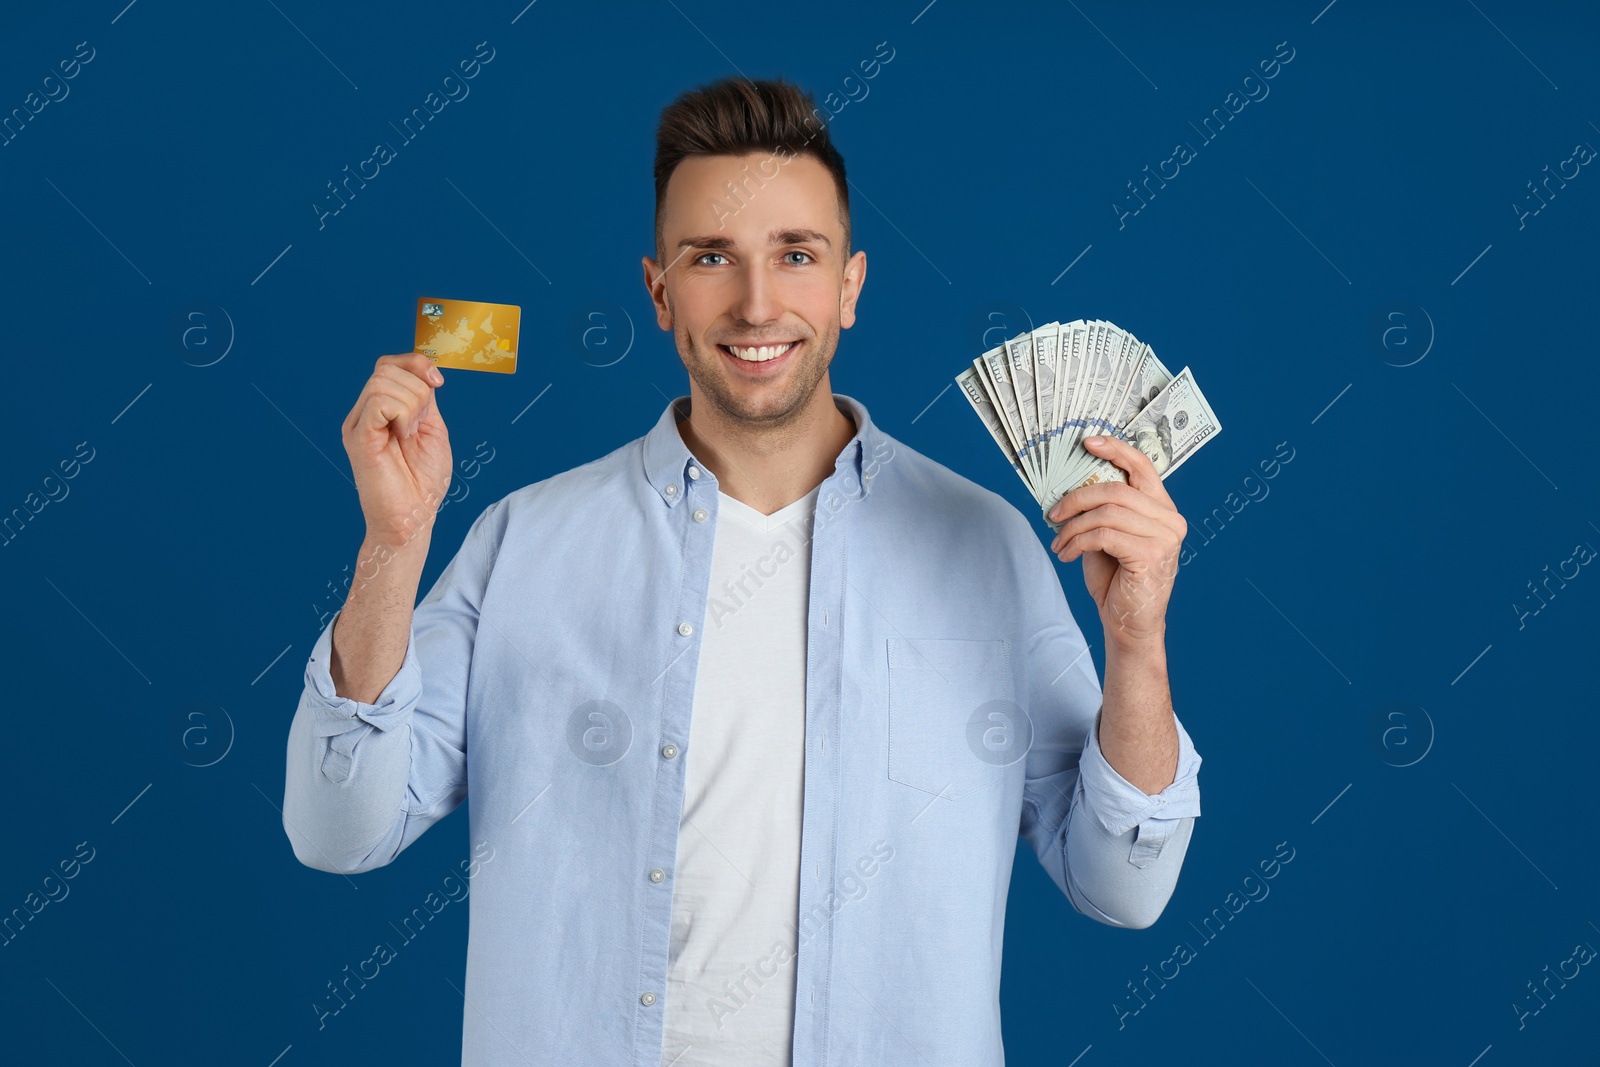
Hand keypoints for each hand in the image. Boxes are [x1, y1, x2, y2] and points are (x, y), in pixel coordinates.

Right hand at [341, 353, 451, 548]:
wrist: (413, 517)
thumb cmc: (423, 481)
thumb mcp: (432, 429)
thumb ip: (424, 399)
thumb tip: (424, 371)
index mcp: (381, 410)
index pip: (389, 364)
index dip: (416, 363)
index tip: (438, 382)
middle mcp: (364, 413)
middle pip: (386, 368)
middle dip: (418, 390)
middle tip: (419, 426)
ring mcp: (358, 424)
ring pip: (383, 381)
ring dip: (411, 406)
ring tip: (409, 436)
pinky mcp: (358, 436)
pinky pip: (379, 401)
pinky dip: (402, 414)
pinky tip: (402, 438)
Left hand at [1046, 435, 1186, 646]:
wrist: (1129, 624)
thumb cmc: (1118, 580)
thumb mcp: (1108, 536)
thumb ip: (1102, 509)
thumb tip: (1072, 484)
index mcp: (1162, 509)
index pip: (1143, 466)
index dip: (1115, 449)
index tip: (1088, 442)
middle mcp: (1170, 519)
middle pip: (1115, 489)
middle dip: (1076, 498)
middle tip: (1053, 513)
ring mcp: (1164, 537)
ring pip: (1106, 512)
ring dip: (1073, 526)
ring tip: (1059, 542)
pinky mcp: (1151, 555)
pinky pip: (1103, 535)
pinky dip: (1076, 542)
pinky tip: (1066, 554)